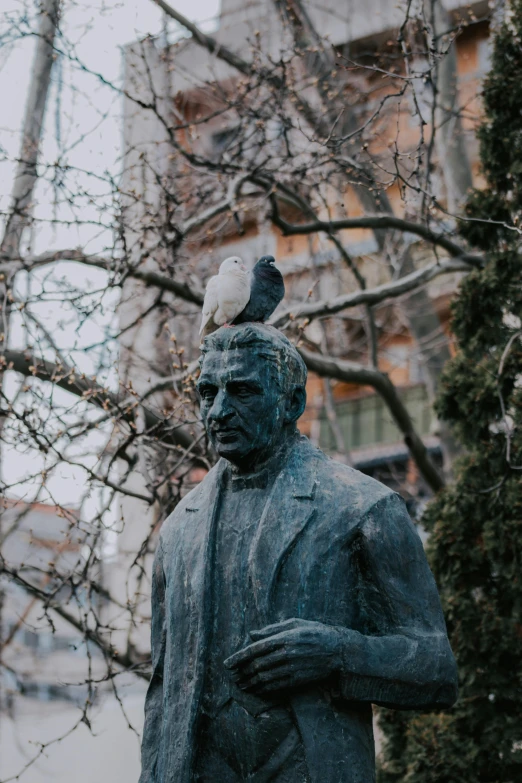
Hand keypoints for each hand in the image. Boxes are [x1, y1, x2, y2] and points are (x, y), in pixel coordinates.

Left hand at [224, 618, 342, 694]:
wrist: (338, 650)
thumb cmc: (314, 632)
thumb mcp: (294, 624)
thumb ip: (271, 629)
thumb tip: (251, 634)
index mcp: (284, 637)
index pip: (255, 649)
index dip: (239, 658)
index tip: (227, 664)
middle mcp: (287, 653)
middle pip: (257, 665)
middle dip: (242, 672)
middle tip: (233, 676)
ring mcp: (293, 668)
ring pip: (265, 678)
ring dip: (250, 683)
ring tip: (241, 685)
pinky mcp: (298, 680)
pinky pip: (276, 686)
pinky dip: (263, 689)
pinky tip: (256, 689)